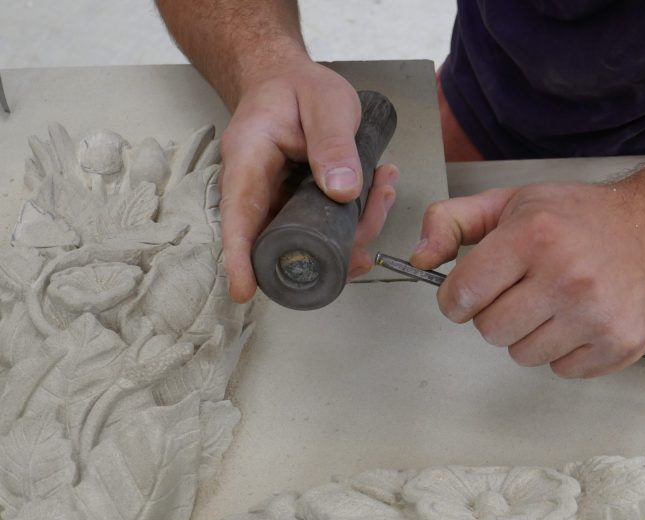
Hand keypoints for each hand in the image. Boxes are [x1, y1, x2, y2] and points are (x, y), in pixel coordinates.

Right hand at [218, 57, 397, 302]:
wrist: (286, 81)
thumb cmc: (296, 87)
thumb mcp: (325, 102)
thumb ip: (333, 143)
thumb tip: (343, 192)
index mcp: (248, 161)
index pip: (238, 217)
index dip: (240, 258)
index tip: (245, 290)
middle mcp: (256, 191)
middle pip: (286, 241)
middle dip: (336, 245)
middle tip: (373, 217)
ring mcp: (278, 204)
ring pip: (314, 240)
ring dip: (357, 228)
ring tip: (385, 190)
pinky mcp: (300, 210)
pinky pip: (328, 228)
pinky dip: (359, 218)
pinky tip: (380, 192)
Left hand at [410, 183, 644, 377]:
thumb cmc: (577, 218)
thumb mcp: (512, 203)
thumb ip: (453, 222)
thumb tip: (419, 260)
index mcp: (534, 235)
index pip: (461, 295)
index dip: (457, 298)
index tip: (472, 292)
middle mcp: (567, 276)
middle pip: (489, 331)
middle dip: (496, 314)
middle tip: (522, 291)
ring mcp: (596, 315)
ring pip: (523, 355)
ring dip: (530, 335)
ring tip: (555, 303)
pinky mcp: (618, 344)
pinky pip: (560, 370)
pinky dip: (563, 351)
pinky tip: (580, 319)